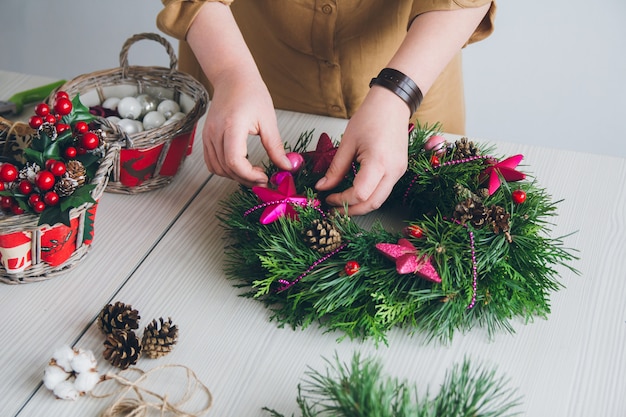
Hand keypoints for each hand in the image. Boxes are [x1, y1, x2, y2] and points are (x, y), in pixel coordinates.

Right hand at [202, 69, 291, 186]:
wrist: (232, 78)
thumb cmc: (251, 93)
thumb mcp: (268, 120)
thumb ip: (276, 147)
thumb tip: (287, 167)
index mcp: (232, 126)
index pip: (234, 161)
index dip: (249, 175)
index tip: (265, 176)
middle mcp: (216, 132)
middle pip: (226, 168)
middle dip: (246, 179)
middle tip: (264, 179)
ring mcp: (208, 135)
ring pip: (217, 169)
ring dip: (235, 176)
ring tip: (253, 174)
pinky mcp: (206, 137)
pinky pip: (212, 162)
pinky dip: (225, 170)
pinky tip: (240, 167)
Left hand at [315, 86, 410, 214]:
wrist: (392, 104)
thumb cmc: (370, 117)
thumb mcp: (348, 142)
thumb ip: (335, 168)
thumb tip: (322, 187)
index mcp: (379, 162)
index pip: (359, 194)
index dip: (341, 200)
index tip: (327, 198)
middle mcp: (393, 170)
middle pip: (372, 203)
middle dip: (351, 210)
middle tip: (333, 209)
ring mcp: (399, 172)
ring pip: (379, 200)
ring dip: (360, 206)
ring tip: (342, 203)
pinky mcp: (399, 170)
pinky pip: (383, 190)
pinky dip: (369, 196)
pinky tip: (355, 193)